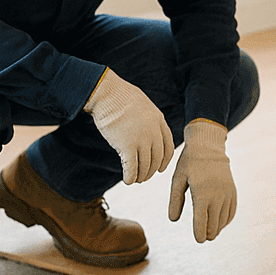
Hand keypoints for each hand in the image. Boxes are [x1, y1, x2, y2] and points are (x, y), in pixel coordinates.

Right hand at [84, 69, 174, 185]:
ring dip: (141, 175)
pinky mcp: (127, 146)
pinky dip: (131, 176)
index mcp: (159, 120)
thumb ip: (148, 119)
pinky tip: (127, 181)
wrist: (108, 93)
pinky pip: (132, 167)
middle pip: (157, 157)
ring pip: (146, 165)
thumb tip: (145, 128)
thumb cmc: (120, 96)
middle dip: (151, 170)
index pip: (168, 145)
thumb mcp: (143, 105)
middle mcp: (154, 131)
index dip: (164, 160)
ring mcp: (141, 139)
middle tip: (145, 177)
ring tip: (136, 180)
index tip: (160, 168)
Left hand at [169, 119, 236, 242]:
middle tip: (203, 237)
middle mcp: (217, 196)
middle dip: (208, 234)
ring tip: (210, 232)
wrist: (209, 147)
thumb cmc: (189, 163)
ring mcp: (227, 193)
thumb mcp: (177, 180)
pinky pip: (232, 211)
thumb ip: (175, 201)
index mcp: (202, 194)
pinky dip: (226, 220)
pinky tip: (220, 222)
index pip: (202, 223)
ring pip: (224, 220)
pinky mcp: (233, 191)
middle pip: (214, 225)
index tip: (198, 240)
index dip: (200, 234)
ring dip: (217, 228)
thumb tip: (174, 220)